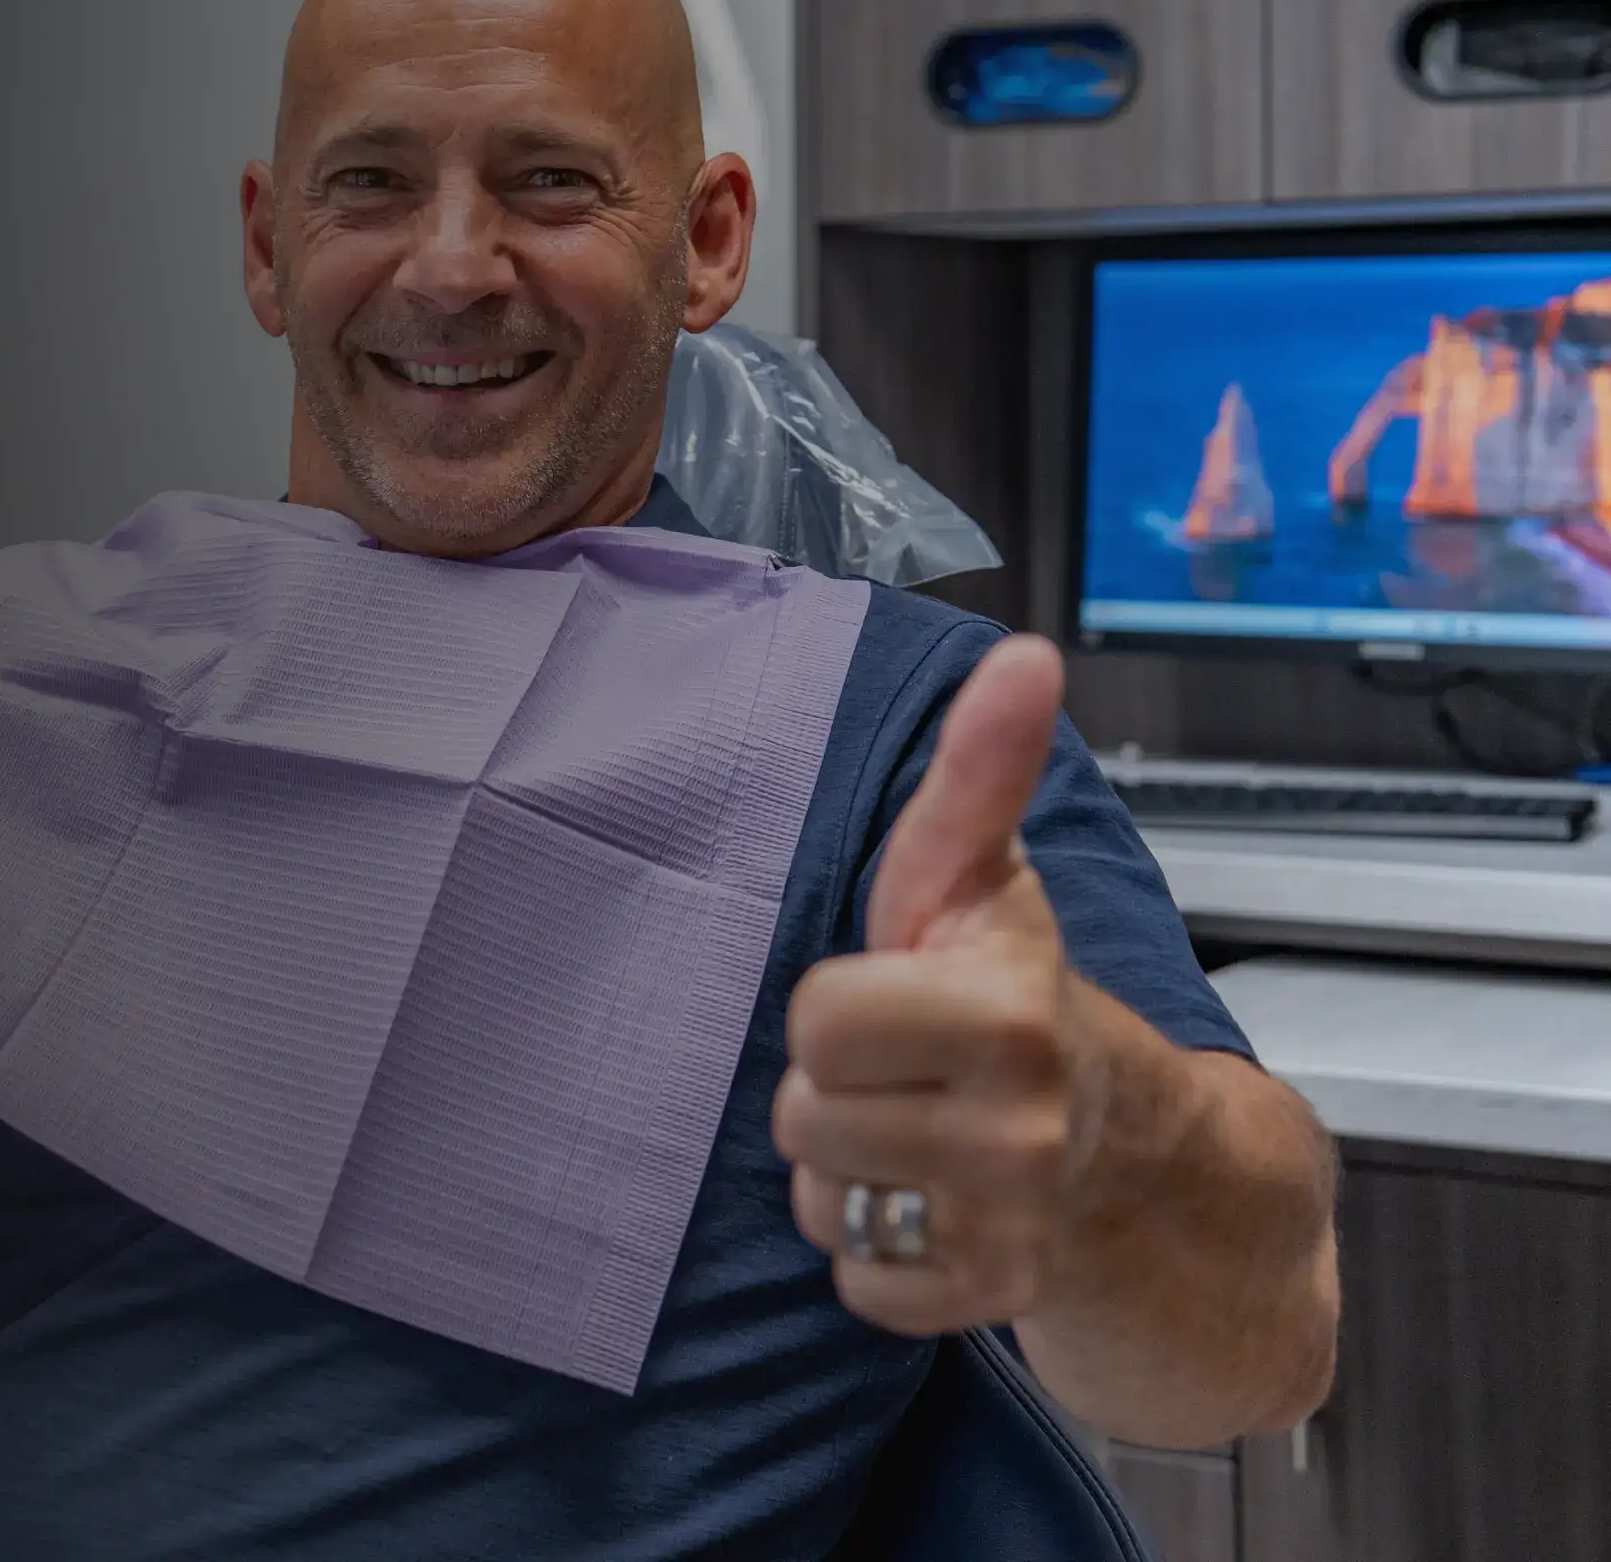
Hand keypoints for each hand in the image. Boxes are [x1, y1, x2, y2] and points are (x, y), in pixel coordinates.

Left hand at [776, 635, 1116, 1336]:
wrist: (1153, 1167)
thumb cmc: (1031, 1006)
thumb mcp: (992, 887)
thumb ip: (982, 775)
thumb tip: (1022, 656)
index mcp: (1006, 1016)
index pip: (818, 1019)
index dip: (843, 1010)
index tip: (903, 1000)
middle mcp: (1018, 1129)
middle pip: (803, 1116)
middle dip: (839, 1094)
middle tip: (910, 1077)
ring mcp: (1009, 1225)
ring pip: (820, 1201)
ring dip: (848, 1175)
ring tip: (919, 1138)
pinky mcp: (991, 1300)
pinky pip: (854, 1281)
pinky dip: (878, 1254)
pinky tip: (935, 1208)